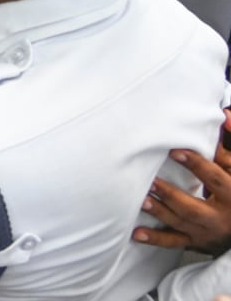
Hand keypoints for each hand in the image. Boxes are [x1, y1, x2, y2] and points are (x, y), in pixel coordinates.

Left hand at [133, 110, 230, 253]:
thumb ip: (230, 144)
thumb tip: (226, 114)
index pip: (215, 178)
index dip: (196, 164)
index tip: (174, 150)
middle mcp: (219, 217)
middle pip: (193, 206)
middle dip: (171, 194)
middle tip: (150, 181)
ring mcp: (205, 232)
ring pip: (180, 222)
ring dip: (159, 212)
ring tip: (141, 200)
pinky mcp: (194, 241)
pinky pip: (173, 242)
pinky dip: (154, 238)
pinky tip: (136, 233)